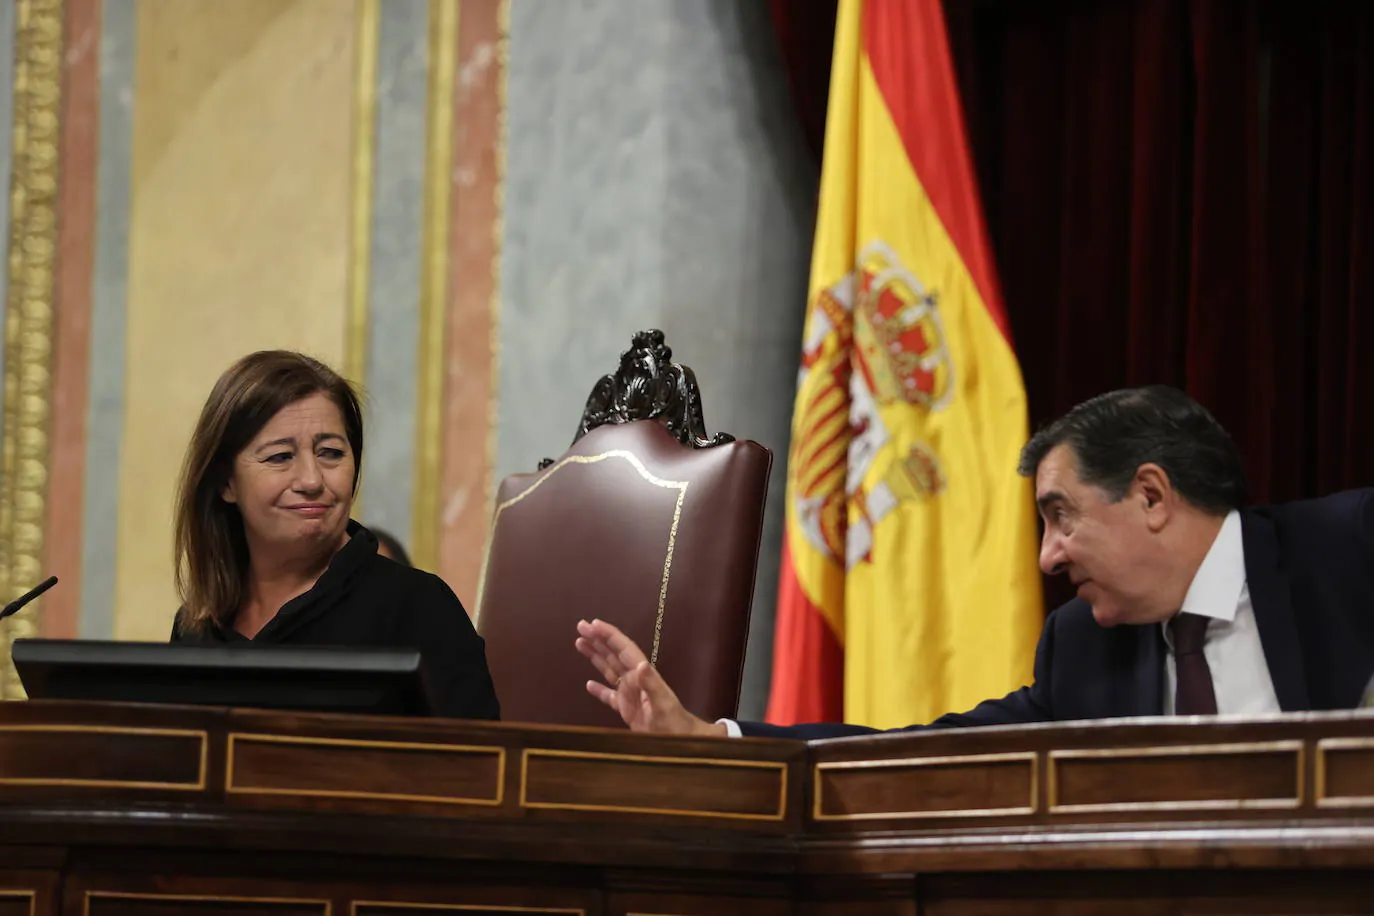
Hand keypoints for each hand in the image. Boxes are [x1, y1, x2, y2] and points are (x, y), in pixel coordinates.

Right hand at [575, 618, 725, 736]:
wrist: (681, 740)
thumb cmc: (674, 722)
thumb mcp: (663, 703)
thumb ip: (652, 684)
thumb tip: (641, 664)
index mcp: (641, 674)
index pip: (623, 649)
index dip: (609, 635)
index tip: (593, 624)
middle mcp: (634, 679)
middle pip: (613, 654)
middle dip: (598, 640)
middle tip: (581, 626)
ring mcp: (629, 693)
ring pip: (609, 670)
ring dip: (596, 656)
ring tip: (580, 643)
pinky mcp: (626, 708)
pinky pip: (609, 695)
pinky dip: (599, 689)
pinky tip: (588, 684)